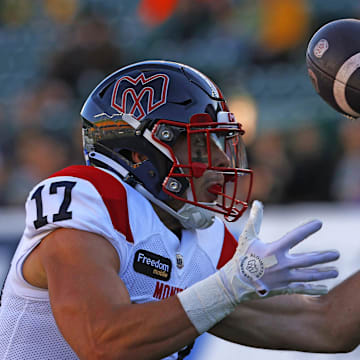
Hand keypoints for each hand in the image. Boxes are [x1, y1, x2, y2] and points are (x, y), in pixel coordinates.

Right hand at [219, 200, 339, 302]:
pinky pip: (302, 289)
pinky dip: (314, 289)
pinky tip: (325, 288)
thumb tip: (257, 203)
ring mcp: (284, 278)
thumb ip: (255, 220)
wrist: (236, 282)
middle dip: (324, 257)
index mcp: (274, 250)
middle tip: (337, 254)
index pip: (295, 236)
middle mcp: (282, 264)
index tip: (319, 223)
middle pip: (308, 260)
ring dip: (323, 273)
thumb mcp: (248, 237)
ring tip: (335, 271)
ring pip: (308, 276)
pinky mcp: (283, 288)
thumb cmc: (242, 257)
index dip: (308, 229)